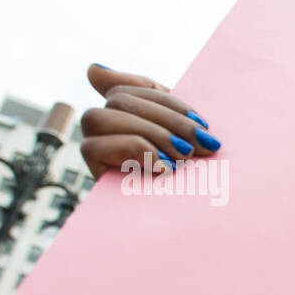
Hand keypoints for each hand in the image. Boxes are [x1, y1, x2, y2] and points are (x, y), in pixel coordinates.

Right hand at [78, 64, 220, 178]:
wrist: (197, 226)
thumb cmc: (194, 175)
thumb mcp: (179, 132)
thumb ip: (150, 97)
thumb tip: (92, 69)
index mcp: (128, 112)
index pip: (131, 86)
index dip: (167, 101)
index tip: (203, 123)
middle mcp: (105, 127)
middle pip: (118, 100)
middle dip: (167, 121)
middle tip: (202, 145)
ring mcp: (96, 150)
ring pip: (100, 118)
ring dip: (149, 134)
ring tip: (183, 159)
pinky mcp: (93, 173)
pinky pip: (94, 148)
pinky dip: (134, 151)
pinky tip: (164, 170)